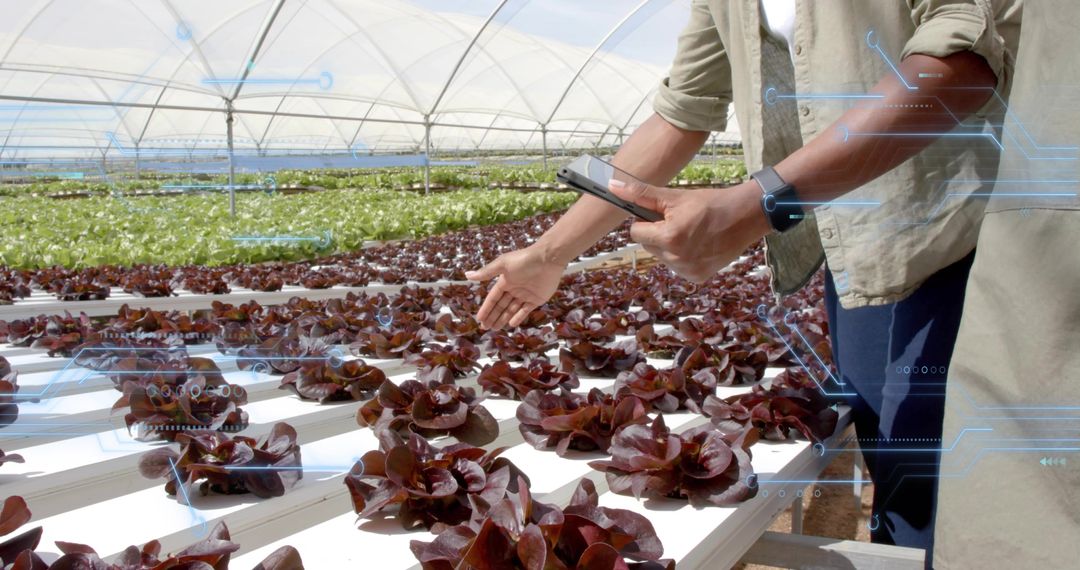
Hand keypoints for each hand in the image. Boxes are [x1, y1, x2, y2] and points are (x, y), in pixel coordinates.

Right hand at [465, 245, 564, 329]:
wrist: (548, 259)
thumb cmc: (524, 260)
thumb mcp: (502, 265)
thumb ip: (486, 273)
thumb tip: (467, 276)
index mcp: (505, 281)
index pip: (493, 298)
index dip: (486, 308)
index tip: (479, 319)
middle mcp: (514, 289)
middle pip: (501, 306)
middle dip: (493, 316)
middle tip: (485, 328)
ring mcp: (525, 295)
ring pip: (512, 309)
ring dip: (503, 318)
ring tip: (495, 329)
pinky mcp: (537, 299)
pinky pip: (525, 310)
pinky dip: (518, 317)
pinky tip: (511, 324)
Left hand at [609, 178, 770, 282]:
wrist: (745, 216)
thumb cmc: (709, 203)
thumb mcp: (674, 197)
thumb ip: (640, 194)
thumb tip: (612, 186)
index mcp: (668, 237)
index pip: (636, 234)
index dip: (646, 222)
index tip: (662, 214)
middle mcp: (677, 259)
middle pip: (648, 247)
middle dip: (658, 234)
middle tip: (681, 222)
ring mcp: (688, 271)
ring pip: (662, 258)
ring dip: (670, 246)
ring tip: (692, 233)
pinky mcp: (698, 278)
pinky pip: (678, 267)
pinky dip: (683, 257)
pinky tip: (699, 245)